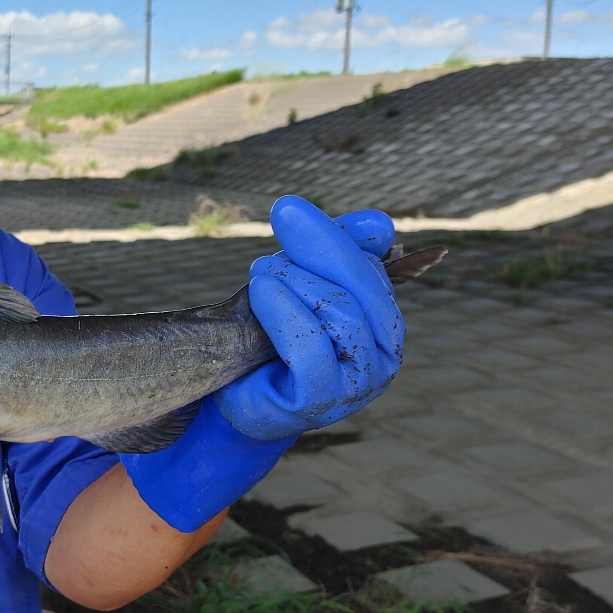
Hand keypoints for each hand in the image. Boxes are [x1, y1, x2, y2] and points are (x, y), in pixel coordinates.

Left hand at [119, 197, 400, 532]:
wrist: (228, 396)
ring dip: (292, 284)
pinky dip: (286, 316)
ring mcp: (359, 381)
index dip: (333, 234)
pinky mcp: (322, 401)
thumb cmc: (264, 337)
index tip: (288, 211)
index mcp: (383, 316)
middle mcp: (385, 351)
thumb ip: (331, 252)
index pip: (371, 263)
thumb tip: (380, 224)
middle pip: (362, 283)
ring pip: (340, 312)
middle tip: (270, 239)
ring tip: (259, 280)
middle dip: (312, 252)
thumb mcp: (295, 284)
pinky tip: (262, 298)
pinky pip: (312, 350)